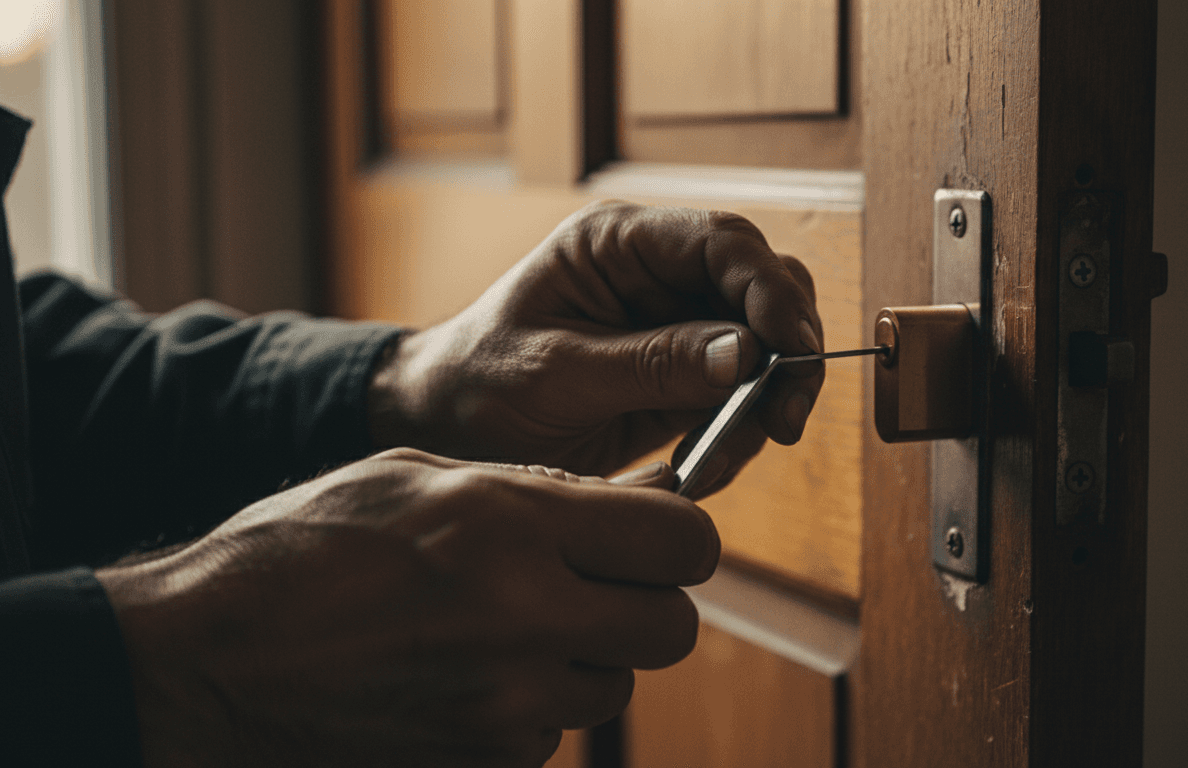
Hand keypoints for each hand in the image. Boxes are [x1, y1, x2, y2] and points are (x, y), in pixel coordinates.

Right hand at [96, 450, 714, 767]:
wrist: (206, 666)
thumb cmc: (297, 554)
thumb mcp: (414, 479)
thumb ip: (531, 491)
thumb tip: (619, 505)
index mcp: (511, 527)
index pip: (683, 541)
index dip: (679, 536)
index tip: (653, 535)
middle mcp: (525, 620)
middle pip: (674, 628)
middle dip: (646, 602)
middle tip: (594, 583)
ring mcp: (507, 706)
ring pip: (615, 685)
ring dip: (585, 656)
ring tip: (508, 627)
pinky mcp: (486, 762)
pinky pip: (552, 733)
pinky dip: (531, 704)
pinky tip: (466, 674)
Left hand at [368, 201, 824, 493]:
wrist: (445, 426)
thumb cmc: (479, 382)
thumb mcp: (556, 374)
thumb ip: (650, 362)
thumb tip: (745, 355)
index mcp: (619, 243)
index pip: (724, 242)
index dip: (771, 291)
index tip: (791, 351)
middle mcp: (657, 273)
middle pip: (763, 288)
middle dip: (788, 351)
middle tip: (784, 419)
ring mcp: (676, 324)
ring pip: (766, 343)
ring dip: (767, 400)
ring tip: (726, 458)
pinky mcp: (683, 375)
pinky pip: (742, 393)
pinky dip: (741, 431)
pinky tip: (705, 466)